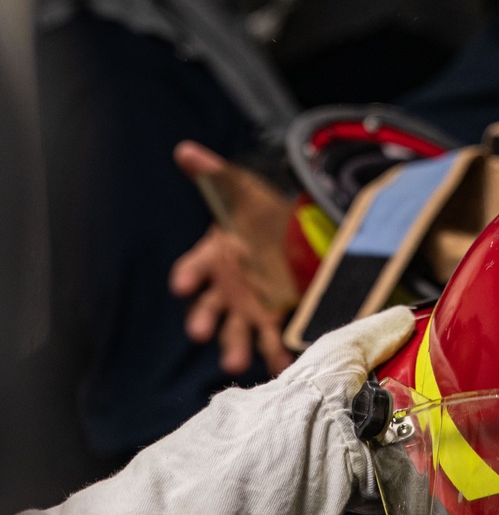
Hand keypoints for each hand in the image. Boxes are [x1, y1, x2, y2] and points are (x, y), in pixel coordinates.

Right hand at [170, 142, 299, 376]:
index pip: (192, 269)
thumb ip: (215, 175)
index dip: (186, 276)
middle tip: (199, 332)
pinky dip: (277, 353)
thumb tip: (185, 150)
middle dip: (202, 320)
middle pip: (207, 309)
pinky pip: (273, 339)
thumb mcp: (242, 190)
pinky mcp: (275, 319)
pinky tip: (284, 364)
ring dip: (234, 347)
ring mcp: (248, 308)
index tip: (181, 284)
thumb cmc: (262, 213)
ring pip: (235, 332)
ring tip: (235, 363)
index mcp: (212, 258)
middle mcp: (224, 289)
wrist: (300, 232)